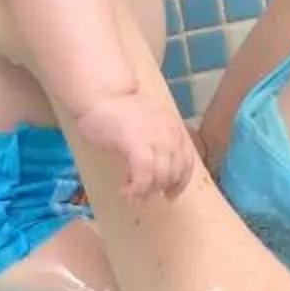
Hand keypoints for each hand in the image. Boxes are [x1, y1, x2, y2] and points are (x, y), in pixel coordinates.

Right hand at [72, 90, 195, 200]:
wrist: (102, 94)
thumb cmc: (120, 110)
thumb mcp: (150, 123)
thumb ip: (159, 140)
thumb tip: (159, 167)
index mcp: (175, 127)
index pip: (187, 161)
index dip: (180, 182)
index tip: (169, 194)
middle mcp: (170, 133)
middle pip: (175, 172)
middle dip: (159, 188)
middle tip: (142, 195)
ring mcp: (155, 138)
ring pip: (160, 177)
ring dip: (146, 192)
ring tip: (132, 194)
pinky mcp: (136, 144)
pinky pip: (144, 176)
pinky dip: (137, 189)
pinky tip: (126, 189)